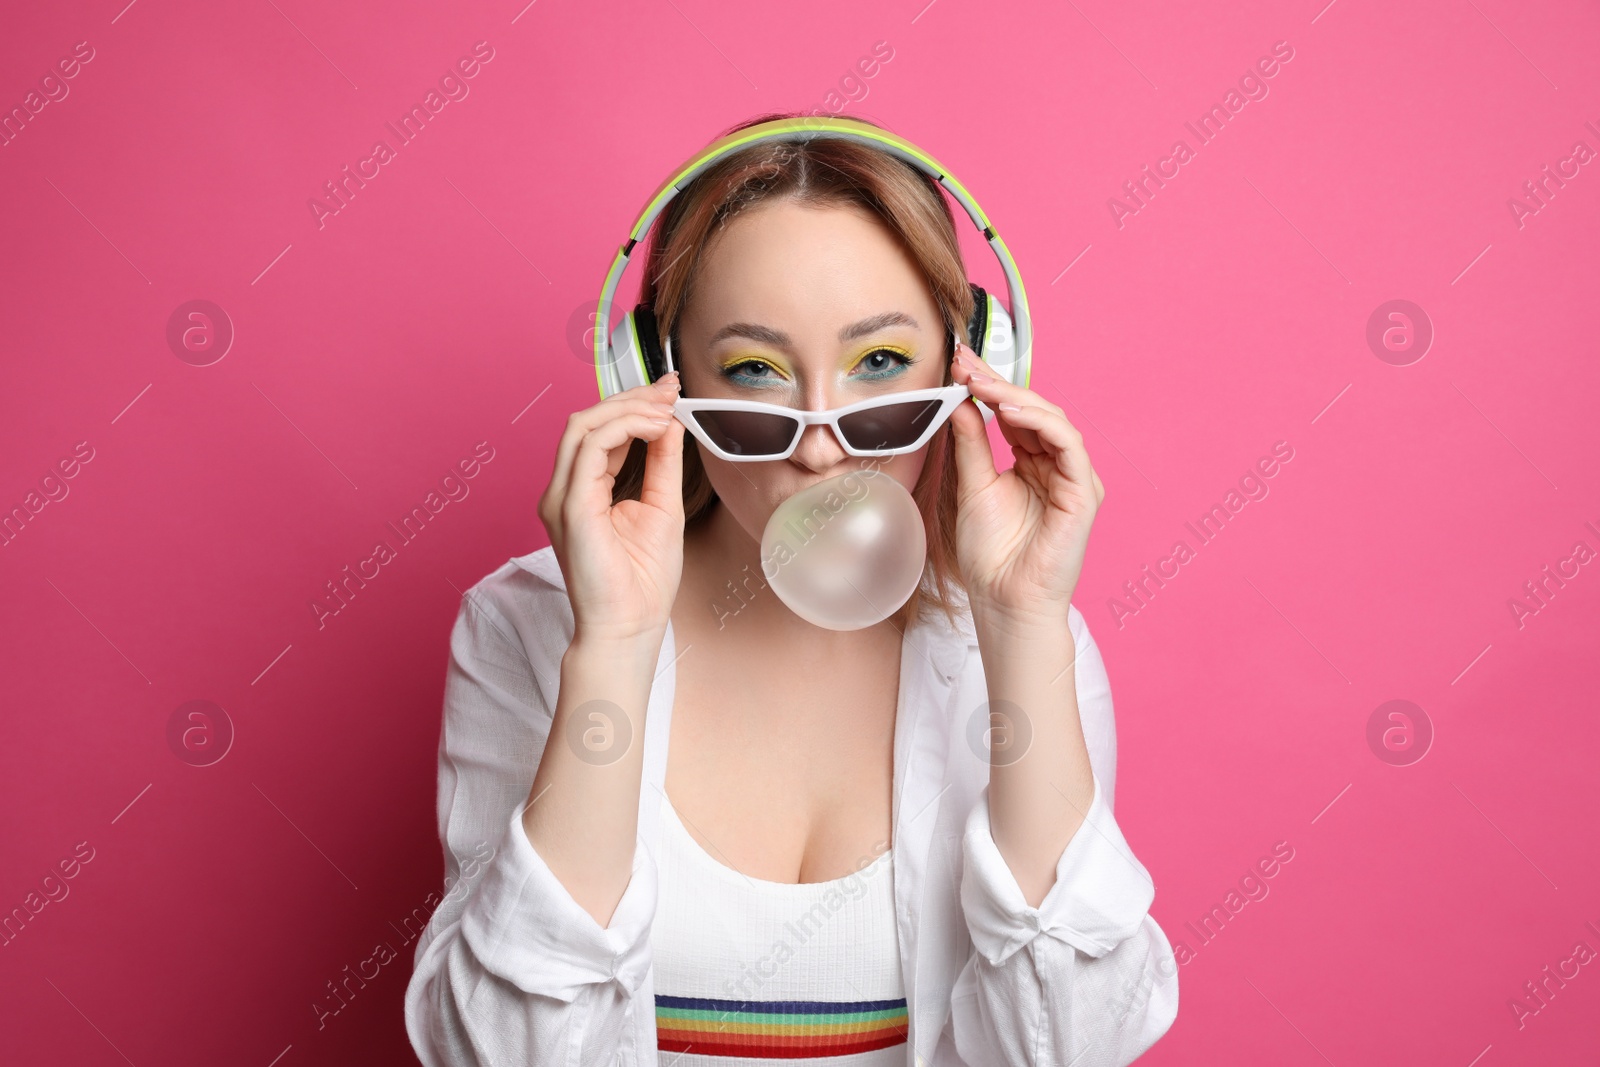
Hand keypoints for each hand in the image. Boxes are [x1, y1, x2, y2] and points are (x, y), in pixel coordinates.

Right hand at [537, 372, 685, 641]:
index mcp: (583, 490)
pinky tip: (654, 428)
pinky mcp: (569, 506)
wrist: (629, 626)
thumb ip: (661, 462)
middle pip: (587, 420)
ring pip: (582, 426)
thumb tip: (668, 421)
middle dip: (631, 398)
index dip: (634, 404)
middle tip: (670, 390)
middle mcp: (565, 489)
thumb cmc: (642, 581)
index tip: (670, 391)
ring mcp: (562, 496)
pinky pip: (587, 449)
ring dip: (628, 408)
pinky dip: (622, 428)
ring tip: (665, 410)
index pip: (601, 431)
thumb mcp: (662, 506)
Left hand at [946, 340, 1104, 623]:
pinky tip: (1009, 411)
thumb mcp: (973, 487)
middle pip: (1033, 411)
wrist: (1004, 601)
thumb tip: (960, 401)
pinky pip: (1069, 446)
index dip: (988, 386)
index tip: (959, 363)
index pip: (1013, 413)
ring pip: (1053, 421)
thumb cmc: (992, 555)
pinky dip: (1041, 424)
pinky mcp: (1083, 493)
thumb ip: (971, 444)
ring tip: (982, 385)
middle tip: (966, 364)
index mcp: (1031, 462)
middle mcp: (1055, 465)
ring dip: (1017, 397)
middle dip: (998, 383)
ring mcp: (1072, 478)